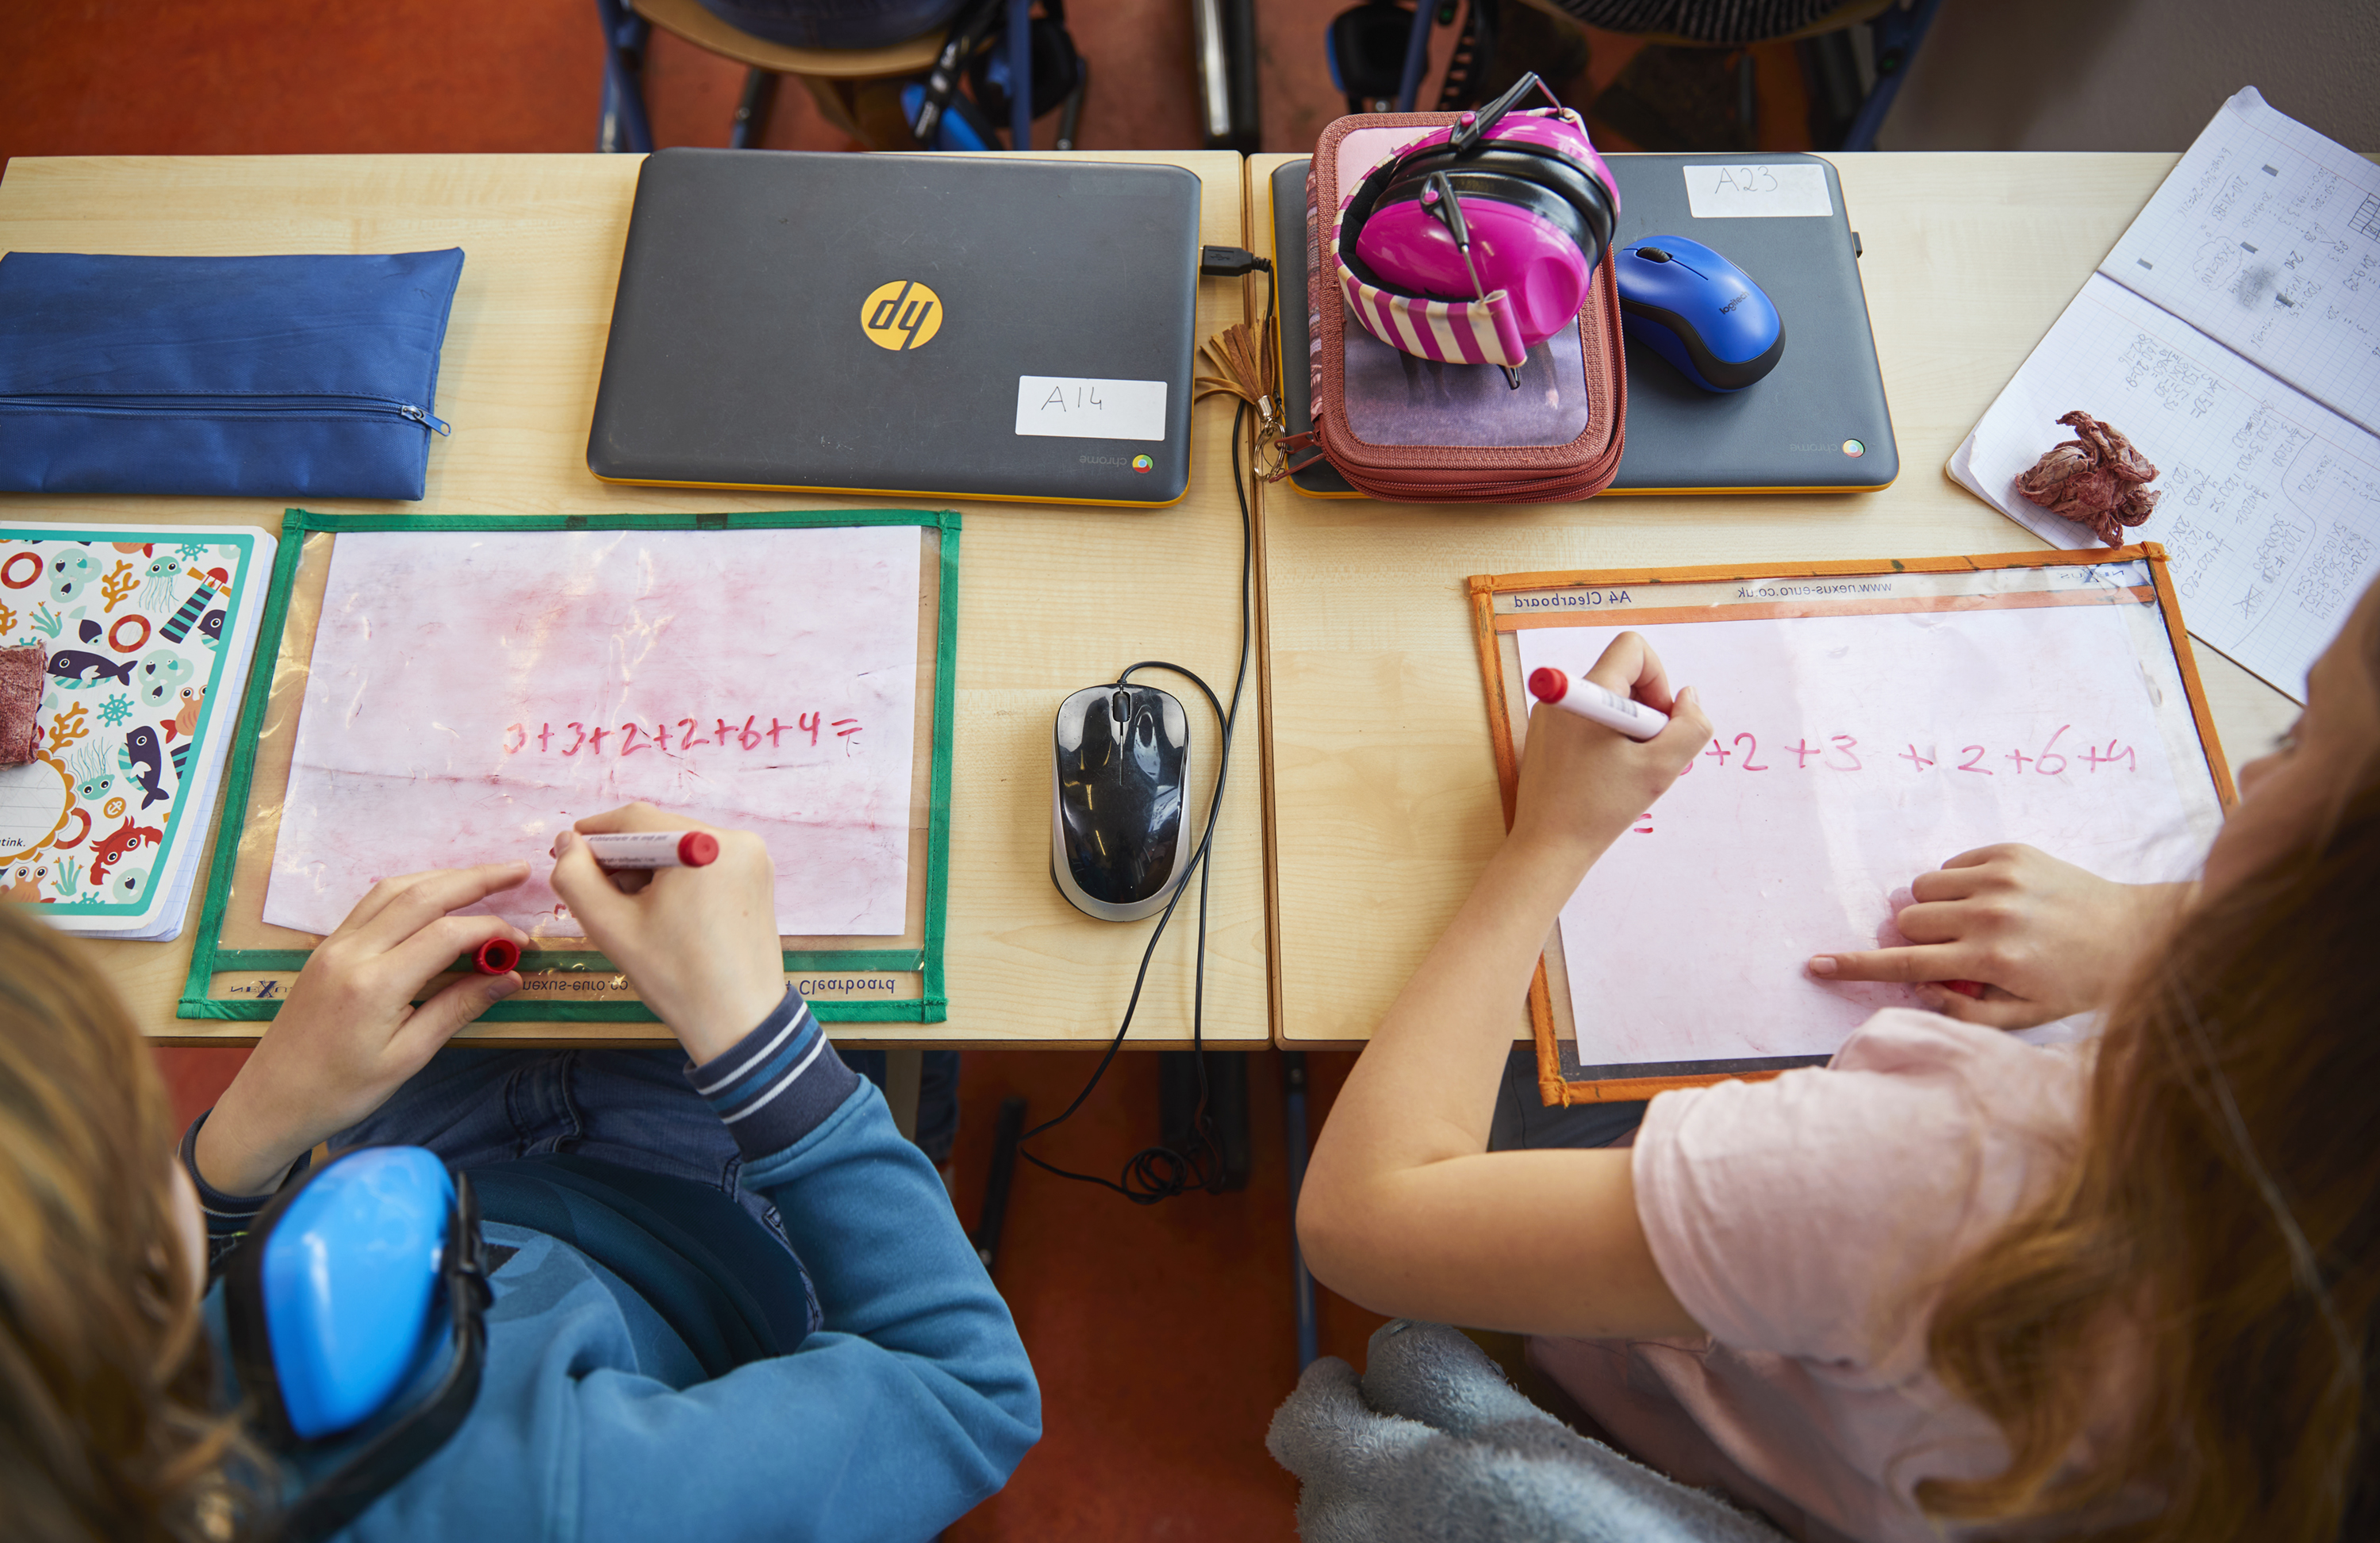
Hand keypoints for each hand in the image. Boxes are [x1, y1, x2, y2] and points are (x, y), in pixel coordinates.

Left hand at [194, 863, 529, 1195]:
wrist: (271, 1101)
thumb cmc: (342, 1091)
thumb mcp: (407, 1057)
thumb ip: (457, 1009)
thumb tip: (508, 977)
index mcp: (375, 985)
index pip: (447, 935)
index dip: (492, 931)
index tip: (523, 943)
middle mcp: (352, 952)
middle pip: (422, 895)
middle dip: (475, 879)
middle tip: (518, 870)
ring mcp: (334, 945)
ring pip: (394, 889)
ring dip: (442, 877)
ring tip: (483, 877)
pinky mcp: (326, 948)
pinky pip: (372, 903)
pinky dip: (411, 890)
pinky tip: (434, 895)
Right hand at [548, 804, 784, 1065]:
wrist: (738, 1021)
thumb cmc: (677, 978)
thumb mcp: (610, 926)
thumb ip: (575, 878)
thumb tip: (568, 842)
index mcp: (705, 845)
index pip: (635, 820)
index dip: (593, 834)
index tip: (566, 854)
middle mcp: (738, 841)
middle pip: (660, 832)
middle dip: (621, 857)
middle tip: (592, 889)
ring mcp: (754, 858)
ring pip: (681, 847)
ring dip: (647, 868)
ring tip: (628, 908)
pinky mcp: (758, 877)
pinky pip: (705, 862)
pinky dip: (676, 877)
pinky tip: (660, 911)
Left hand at [1507, 632, 1712, 865]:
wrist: (1547, 846)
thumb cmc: (1600, 809)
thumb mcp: (1661, 768)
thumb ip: (1691, 726)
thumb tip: (1688, 697)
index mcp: (1587, 694)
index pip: (1632, 648)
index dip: (1658, 680)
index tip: (1657, 723)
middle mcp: (1563, 696)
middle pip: (1623, 675)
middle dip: (1647, 709)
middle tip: (1645, 753)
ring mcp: (1550, 716)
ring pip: (1609, 701)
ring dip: (1630, 729)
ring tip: (1625, 769)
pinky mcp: (1546, 736)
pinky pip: (1591, 720)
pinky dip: (1610, 740)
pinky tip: (1606, 776)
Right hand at [1807, 844, 2188, 1028]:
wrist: (2137, 933)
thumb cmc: (2079, 983)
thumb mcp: (2025, 1015)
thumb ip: (1963, 1010)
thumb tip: (1920, 987)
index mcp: (1991, 958)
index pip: (1905, 963)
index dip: (1856, 967)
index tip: (1816, 964)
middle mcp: (1991, 913)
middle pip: (1905, 918)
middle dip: (1914, 937)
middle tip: (1947, 950)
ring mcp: (2000, 876)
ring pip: (1922, 888)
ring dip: (1933, 909)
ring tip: (1971, 923)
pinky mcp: (2010, 851)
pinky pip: (1950, 866)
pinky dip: (1958, 885)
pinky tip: (1994, 901)